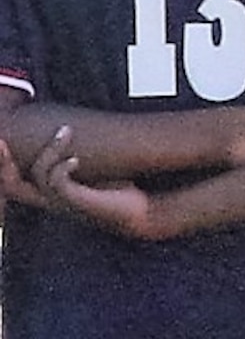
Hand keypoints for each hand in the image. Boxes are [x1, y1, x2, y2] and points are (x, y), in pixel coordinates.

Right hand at [8, 128, 159, 234]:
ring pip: (39, 174)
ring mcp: (61, 202)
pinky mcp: (75, 203)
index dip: (1, 163)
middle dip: (2, 161)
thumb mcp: (92, 169)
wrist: (137, 212)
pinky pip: (56, 182)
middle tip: (0, 139)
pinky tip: (76, 159)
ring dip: (50, 149)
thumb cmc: (115, 190)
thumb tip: (70, 125)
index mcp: (48, 193)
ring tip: (66, 131)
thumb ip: (76, 154)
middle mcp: (49, 199)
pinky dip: (62, 166)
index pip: (13, 182)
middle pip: (11, 185)